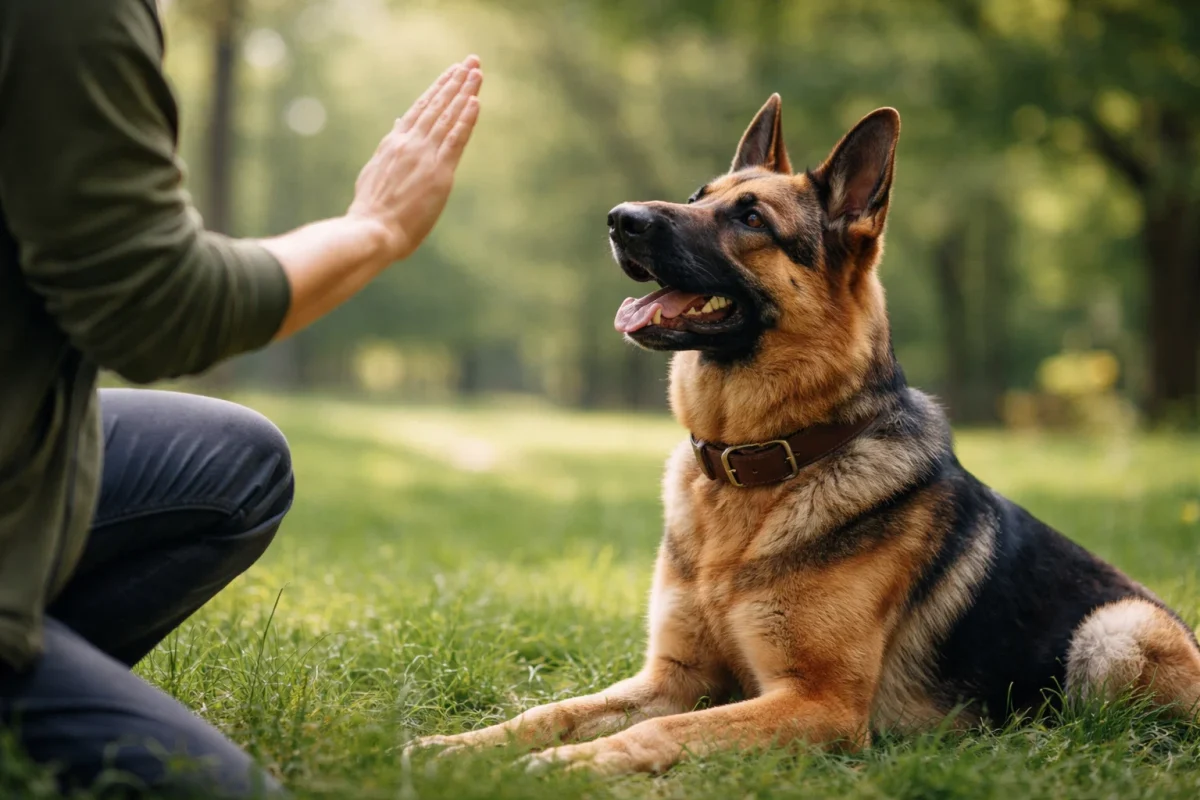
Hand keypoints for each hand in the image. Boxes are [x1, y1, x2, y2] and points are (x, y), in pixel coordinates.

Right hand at [347, 55, 482, 261]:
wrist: (370, 231)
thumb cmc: (371, 210)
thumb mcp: (376, 171)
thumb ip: (389, 147)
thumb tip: (397, 125)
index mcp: (394, 144)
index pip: (421, 109)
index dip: (438, 89)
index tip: (452, 72)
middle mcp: (410, 144)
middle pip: (437, 105)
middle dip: (456, 82)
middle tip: (472, 61)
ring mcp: (424, 156)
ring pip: (448, 117)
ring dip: (464, 92)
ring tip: (476, 72)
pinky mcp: (438, 173)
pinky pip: (455, 140)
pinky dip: (466, 120)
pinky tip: (476, 102)